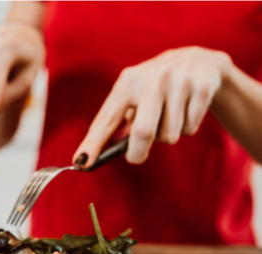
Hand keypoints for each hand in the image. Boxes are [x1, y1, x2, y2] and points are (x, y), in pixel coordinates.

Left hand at [72, 47, 231, 167]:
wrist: (197, 62)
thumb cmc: (154, 89)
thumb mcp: (133, 98)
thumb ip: (118, 124)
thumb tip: (101, 151)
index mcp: (127, 82)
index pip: (106, 119)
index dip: (92, 143)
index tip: (81, 163)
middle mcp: (151, 79)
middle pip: (142, 132)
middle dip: (138, 152)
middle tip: (136, 157)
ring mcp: (178, 81)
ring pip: (168, 136)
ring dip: (166, 137)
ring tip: (168, 118)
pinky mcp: (201, 87)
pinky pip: (189, 129)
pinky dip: (186, 129)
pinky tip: (186, 111)